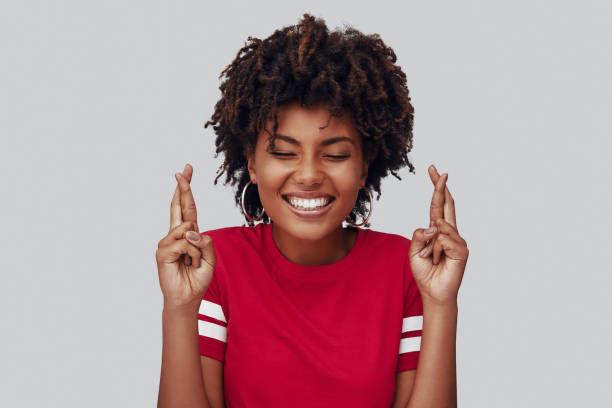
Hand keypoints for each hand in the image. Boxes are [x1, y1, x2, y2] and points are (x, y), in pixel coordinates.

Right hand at [155, 163, 216, 310]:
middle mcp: (176, 234)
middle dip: (183, 187)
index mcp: (188, 233)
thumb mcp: (210, 258)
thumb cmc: (197, 277)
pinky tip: (187, 264)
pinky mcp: (162, 251)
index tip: (186, 171)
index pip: (187, 207)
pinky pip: (184, 243)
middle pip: (179, 206)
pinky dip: (192, 254)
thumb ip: (206, 242)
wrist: (188, 297)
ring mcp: (167, 242)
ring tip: (193, 262)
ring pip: (189, 229)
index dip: (186, 189)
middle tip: (183, 170)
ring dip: (197, 248)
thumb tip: (191, 231)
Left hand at [408, 165, 468, 306]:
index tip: (433, 171)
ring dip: (428, 246)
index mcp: (437, 229)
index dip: (436, 187)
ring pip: (438, 228)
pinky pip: (443, 240)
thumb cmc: (424, 271)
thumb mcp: (413, 250)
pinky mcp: (462, 249)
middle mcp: (449, 231)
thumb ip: (419, 234)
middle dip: (440, 186)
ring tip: (430, 259)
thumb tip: (434, 224)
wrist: (432, 291)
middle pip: (446, 204)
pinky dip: (434, 251)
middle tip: (438, 170)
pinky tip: (438, 261)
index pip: (437, 204)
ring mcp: (457, 239)